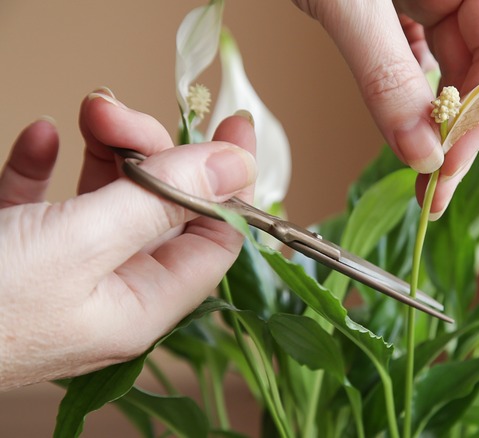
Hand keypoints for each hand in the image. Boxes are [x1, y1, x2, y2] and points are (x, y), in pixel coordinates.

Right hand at [0, 89, 256, 389]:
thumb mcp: (82, 244)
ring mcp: (58, 273)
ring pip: (105, 199)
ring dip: (104, 149)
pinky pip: (42, 201)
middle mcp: (108, 292)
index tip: (232, 125)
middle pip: (159, 209)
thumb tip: (236, 163)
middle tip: (115, 110)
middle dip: (150, 150)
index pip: (214, 238)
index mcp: (141, 304)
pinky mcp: (10, 252)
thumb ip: (162, 200)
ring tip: (89, 111)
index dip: (228, 181)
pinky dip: (45, 164)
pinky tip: (40, 137)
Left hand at [293, 0, 478, 217]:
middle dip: (458, 130)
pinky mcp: (396, 6)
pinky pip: (415, 56)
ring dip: (434, 120)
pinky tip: (402, 123)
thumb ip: (386, 75)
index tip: (448, 165)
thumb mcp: (348, 3)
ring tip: (422, 170)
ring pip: (448, 67)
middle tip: (434, 189)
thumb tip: (421, 154)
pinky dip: (407, 92)